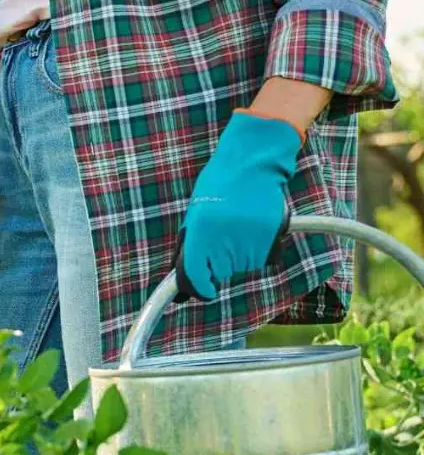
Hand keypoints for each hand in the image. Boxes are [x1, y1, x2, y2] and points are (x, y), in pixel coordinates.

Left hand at [174, 111, 300, 299]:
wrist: (252, 163)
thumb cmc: (220, 185)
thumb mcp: (195, 213)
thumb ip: (190, 243)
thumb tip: (185, 274)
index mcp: (200, 231)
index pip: (196, 274)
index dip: (200, 288)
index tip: (205, 292)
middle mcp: (224, 238)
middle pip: (221, 272)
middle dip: (219, 263)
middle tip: (223, 238)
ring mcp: (249, 238)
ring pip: (242, 266)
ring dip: (239, 256)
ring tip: (237, 227)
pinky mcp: (270, 236)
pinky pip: (260, 258)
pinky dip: (255, 250)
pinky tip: (251, 229)